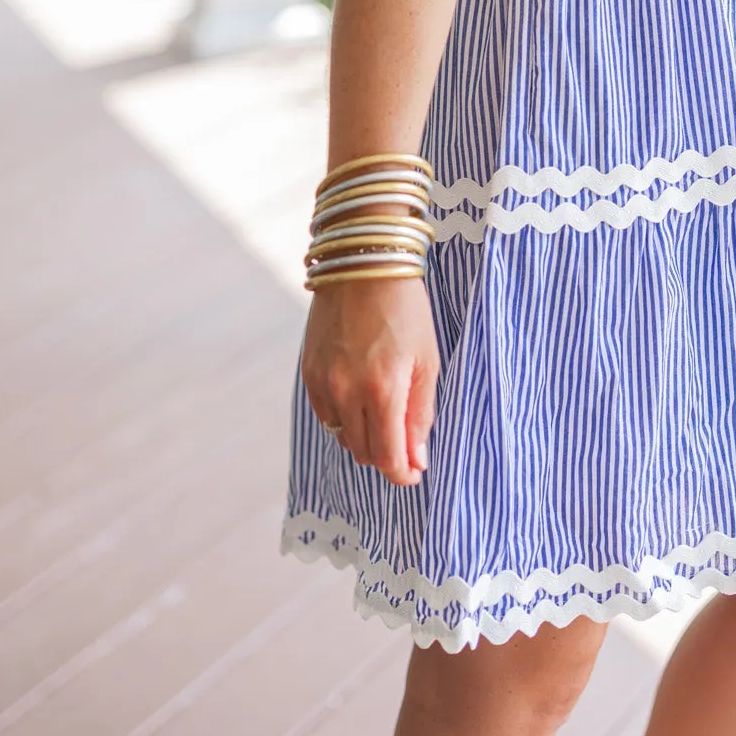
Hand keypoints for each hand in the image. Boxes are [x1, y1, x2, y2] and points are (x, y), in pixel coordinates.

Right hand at [301, 276, 439, 486]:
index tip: (414, 472)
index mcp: (382, 390)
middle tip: (403, 438)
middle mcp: (347, 392)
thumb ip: (421, 413)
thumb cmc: (405, 308)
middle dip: (387, 453)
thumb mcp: (427, 360)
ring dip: (364, 436)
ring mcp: (323, 382)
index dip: (403, 473)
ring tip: (383, 411)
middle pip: (365, 452)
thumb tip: (416, 460)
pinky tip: (359, 396)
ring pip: (343, 437)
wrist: (363, 262)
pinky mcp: (308, 372)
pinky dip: (343, 416)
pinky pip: (326, 415)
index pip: (389, 457)